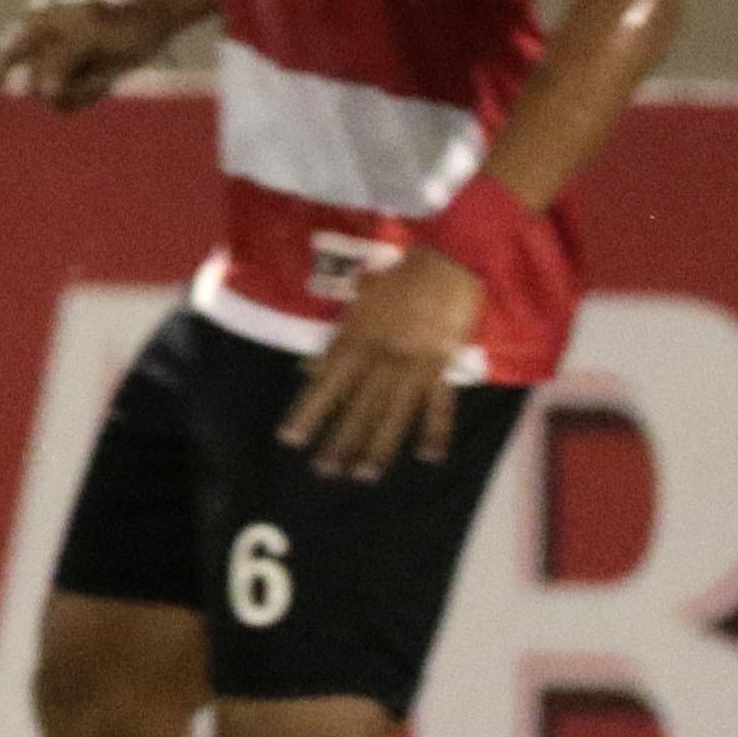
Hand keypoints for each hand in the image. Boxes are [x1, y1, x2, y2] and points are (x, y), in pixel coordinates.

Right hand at [0, 0, 172, 112]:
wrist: (150, 20)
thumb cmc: (118, 18)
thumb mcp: (90, 32)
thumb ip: (63, 60)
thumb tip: (44, 93)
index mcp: (37, 22)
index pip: (7, 54)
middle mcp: (39, 43)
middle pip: (33, 83)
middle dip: (62, 85)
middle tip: (92, 66)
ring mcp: (54, 64)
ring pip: (50, 98)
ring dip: (78, 93)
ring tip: (104, 74)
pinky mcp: (71, 81)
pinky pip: (67, 104)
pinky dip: (87, 97)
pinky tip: (105, 79)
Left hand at [280, 248, 485, 482]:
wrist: (447, 262)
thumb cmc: (398, 279)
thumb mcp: (359, 302)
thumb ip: (336, 339)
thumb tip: (308, 368)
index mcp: (357, 339)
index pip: (326, 383)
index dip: (307, 411)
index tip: (291, 439)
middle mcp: (382, 358)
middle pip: (358, 406)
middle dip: (340, 441)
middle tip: (325, 472)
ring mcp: (414, 365)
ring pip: (393, 413)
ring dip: (379, 446)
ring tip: (365, 474)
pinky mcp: (443, 366)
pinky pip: (439, 404)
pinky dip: (436, 430)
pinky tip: (429, 456)